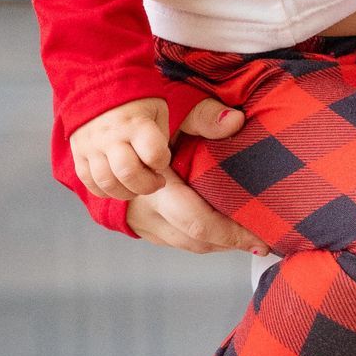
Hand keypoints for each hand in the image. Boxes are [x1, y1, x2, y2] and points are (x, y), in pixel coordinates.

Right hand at [70, 95, 177, 203]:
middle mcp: (111, 136)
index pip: (154, 155)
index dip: (163, 162)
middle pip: (128, 174)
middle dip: (147, 185)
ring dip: (127, 192)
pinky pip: (89, 182)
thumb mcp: (157, 110)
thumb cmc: (135, 100)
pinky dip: (105, 191)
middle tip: (154, 181)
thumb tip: (158, 166)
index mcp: (135, 123)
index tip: (161, 159)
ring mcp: (91, 146)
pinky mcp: (78, 153)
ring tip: (136, 184)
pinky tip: (118, 186)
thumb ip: (160, 137)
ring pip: (107, 183)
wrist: (97, 83)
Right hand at [123, 99, 260, 253]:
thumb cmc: (136, 121)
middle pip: (194, 238)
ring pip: (184, 243)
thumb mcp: (171, 112)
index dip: (231, 233)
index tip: (260, 236)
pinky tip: (218, 231)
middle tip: (260, 241)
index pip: (198, 221)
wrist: (95, 134)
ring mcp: (136, 218)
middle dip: (231, 243)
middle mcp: (143, 206)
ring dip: (217, 243)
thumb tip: (235, 120)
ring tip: (244, 236)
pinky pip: (172, 240)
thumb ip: (203, 116)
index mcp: (155, 182)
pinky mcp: (135, 224)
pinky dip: (198, 239)